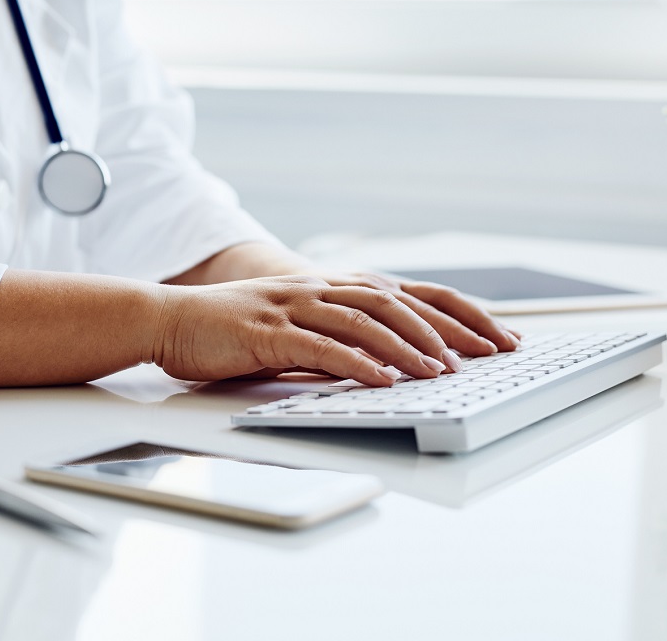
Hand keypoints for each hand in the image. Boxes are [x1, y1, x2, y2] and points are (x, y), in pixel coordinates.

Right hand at [150, 276, 468, 386]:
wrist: (169, 318)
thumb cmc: (232, 330)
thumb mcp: (296, 328)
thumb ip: (338, 339)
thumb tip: (387, 365)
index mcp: (332, 286)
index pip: (409, 292)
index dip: (456, 312)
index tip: (496, 335)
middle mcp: (320, 287)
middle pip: (398, 301)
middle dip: (449, 328)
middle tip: (489, 352)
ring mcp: (294, 306)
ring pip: (364, 321)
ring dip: (407, 347)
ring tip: (441, 372)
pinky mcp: (268, 331)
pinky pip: (321, 346)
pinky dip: (356, 364)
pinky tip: (383, 380)